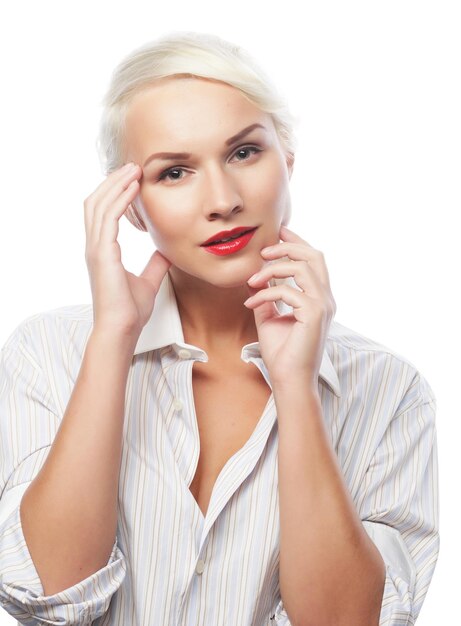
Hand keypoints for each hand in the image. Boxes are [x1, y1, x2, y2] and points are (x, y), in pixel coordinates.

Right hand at [84, 162, 170, 337]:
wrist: (122, 329)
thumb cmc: (130, 311)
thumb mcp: (147, 281)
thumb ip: (155, 264)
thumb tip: (166, 250)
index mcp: (102, 251)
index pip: (103, 213)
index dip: (115, 194)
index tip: (133, 180)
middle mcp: (95, 246)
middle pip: (96, 202)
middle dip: (113, 182)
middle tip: (132, 167)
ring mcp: (95, 248)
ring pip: (99, 204)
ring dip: (116, 184)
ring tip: (133, 170)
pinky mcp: (102, 253)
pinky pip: (108, 217)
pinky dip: (120, 199)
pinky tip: (134, 188)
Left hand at [244, 225, 335, 387]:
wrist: (289, 380)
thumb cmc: (282, 353)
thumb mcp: (269, 318)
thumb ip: (267, 297)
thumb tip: (254, 280)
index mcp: (319, 298)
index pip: (314, 260)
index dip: (297, 241)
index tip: (278, 232)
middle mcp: (326, 299)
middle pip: (314, 256)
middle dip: (288, 246)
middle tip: (263, 251)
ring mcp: (323, 306)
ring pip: (301, 268)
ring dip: (272, 270)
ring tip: (252, 280)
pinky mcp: (314, 315)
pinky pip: (288, 292)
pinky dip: (265, 294)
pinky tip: (250, 303)